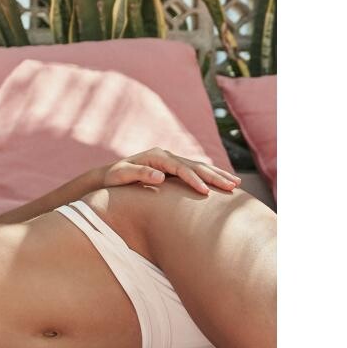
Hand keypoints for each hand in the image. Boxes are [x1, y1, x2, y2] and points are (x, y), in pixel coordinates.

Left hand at [101, 147, 241, 197]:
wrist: (110, 175)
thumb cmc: (114, 177)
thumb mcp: (122, 175)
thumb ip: (140, 173)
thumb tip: (161, 177)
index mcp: (157, 156)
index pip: (181, 168)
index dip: (194, 179)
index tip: (206, 191)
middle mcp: (167, 156)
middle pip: (195, 165)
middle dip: (214, 176)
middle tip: (233, 186)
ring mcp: (171, 161)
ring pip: (199, 167)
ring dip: (218, 175)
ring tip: (236, 184)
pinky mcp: (173, 169)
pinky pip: (196, 172)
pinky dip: (210, 176)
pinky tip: (223, 182)